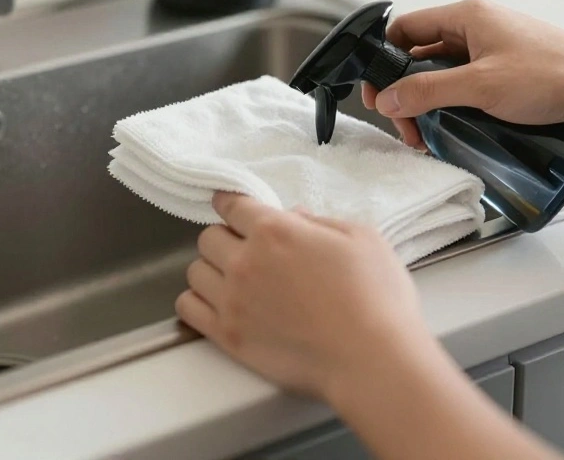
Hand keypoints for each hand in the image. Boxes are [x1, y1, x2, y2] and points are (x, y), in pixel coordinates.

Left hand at [176, 192, 431, 399]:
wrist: (372, 361)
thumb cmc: (376, 297)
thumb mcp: (361, 238)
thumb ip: (319, 221)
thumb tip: (295, 216)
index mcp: (275, 231)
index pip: (232, 205)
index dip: (232, 203)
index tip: (233, 207)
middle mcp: (245, 262)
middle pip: (208, 237)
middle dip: (226, 237)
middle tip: (246, 248)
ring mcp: (232, 301)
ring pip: (195, 271)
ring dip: (212, 269)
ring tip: (233, 278)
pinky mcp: (229, 337)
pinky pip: (187, 309)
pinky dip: (197, 301)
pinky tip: (216, 303)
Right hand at [361, 0, 563, 148]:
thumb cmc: (554, 74)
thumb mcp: (481, 85)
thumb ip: (428, 91)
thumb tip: (388, 99)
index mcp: (466, 16)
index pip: (406, 29)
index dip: (384, 59)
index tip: (378, 93)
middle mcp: (476, 31)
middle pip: (420, 59)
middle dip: (408, 94)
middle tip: (407, 126)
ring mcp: (492, 55)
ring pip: (443, 80)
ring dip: (431, 108)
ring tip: (429, 137)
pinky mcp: (506, 79)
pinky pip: (467, 92)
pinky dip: (455, 112)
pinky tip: (455, 135)